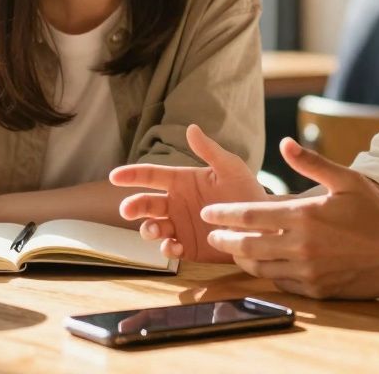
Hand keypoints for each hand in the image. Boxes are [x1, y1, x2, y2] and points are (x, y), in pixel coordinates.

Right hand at [109, 125, 266, 262]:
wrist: (264, 223)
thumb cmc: (247, 191)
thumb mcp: (231, 168)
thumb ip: (210, 151)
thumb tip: (191, 128)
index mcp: (182, 181)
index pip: (151, 176)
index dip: (131, 175)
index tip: (114, 176)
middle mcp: (176, 203)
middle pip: (145, 204)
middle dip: (133, 207)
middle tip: (127, 210)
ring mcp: (180, 226)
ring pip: (153, 228)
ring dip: (148, 230)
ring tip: (154, 230)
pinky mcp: (188, 247)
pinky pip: (170, 249)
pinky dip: (167, 250)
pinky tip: (173, 248)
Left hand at [201, 138, 378, 299]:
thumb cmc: (377, 213)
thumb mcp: (347, 180)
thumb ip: (312, 162)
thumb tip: (284, 143)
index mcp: (304, 215)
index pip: (250, 215)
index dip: (224, 214)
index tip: (208, 213)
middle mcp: (300, 245)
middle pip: (246, 245)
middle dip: (223, 240)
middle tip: (211, 236)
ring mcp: (307, 271)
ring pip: (260, 267)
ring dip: (242, 259)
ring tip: (233, 252)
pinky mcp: (316, 290)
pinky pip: (281, 283)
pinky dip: (268, 274)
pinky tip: (264, 266)